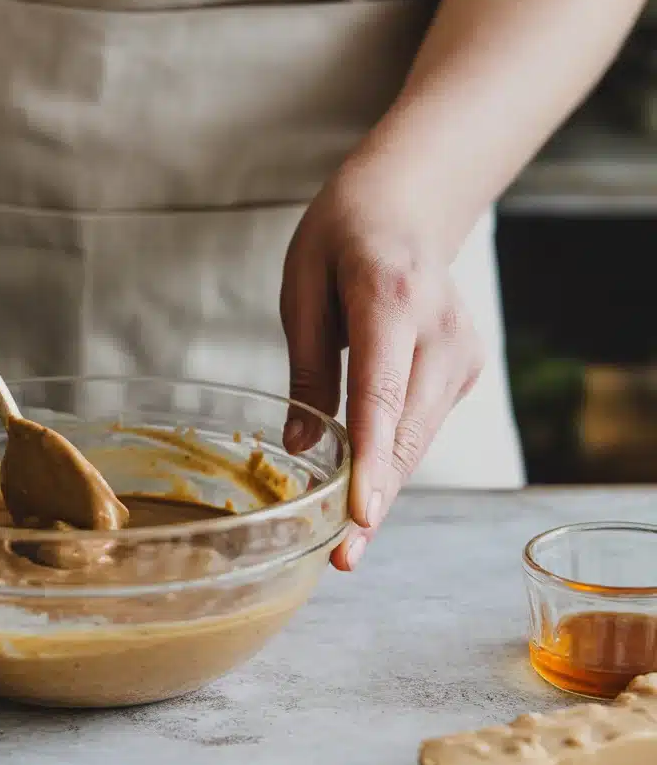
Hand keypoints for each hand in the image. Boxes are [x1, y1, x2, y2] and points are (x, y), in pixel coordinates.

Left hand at [279, 161, 483, 570]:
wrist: (406, 206)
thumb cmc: (341, 239)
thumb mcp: (302, 289)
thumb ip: (307, 368)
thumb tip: (300, 449)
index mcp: (389, 300)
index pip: (380, 395)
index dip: (370, 462)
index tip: (360, 516)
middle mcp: (439, 330)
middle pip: (406, 433)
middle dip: (374, 500)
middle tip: (339, 558)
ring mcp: (460, 350)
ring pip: (418, 439)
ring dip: (384, 490)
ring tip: (346, 543)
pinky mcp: (464, 366)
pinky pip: (422, 425)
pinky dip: (394, 459)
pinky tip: (366, 490)